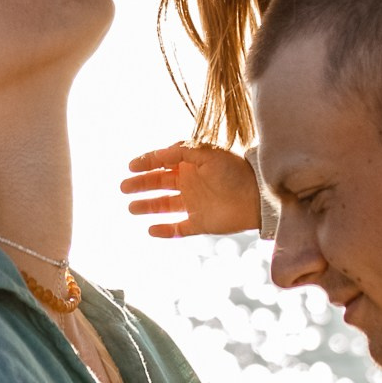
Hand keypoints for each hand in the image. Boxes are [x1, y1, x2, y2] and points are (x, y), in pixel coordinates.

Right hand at [120, 143, 261, 237]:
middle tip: (123, 187)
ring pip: (164, 206)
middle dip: (140, 185)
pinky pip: (178, 228)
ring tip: (131, 207)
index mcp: (191, 165)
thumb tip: (157, 154)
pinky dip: (164, 230)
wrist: (257, 197)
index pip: (163, 163)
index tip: (131, 166)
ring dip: (147, 206)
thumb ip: (180, 152)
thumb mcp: (206, 153)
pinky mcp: (200, 223)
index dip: (146, 163)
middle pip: (159, 184)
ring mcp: (194, 204)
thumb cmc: (233, 171)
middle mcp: (190, 183)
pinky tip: (151, 230)